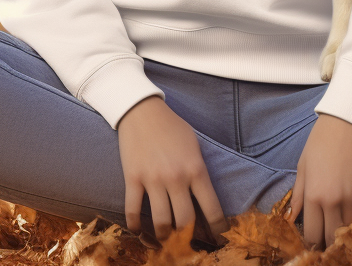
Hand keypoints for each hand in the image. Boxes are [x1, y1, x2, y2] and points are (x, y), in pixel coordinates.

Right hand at [116, 95, 227, 243]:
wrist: (142, 110)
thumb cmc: (172, 126)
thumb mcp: (194, 145)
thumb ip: (199, 170)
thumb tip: (204, 198)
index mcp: (196, 168)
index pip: (212, 208)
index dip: (218, 228)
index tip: (219, 236)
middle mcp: (176, 177)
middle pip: (185, 222)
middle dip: (188, 237)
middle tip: (187, 241)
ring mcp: (153, 179)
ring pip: (161, 223)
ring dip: (164, 237)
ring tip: (166, 239)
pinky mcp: (132, 178)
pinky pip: (133, 211)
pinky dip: (135, 227)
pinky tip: (139, 232)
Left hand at [288, 113, 351, 248]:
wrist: (346, 123)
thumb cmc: (320, 141)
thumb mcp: (303, 166)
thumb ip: (298, 195)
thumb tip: (291, 218)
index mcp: (313, 195)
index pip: (312, 235)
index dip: (312, 242)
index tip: (313, 241)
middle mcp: (332, 201)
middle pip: (331, 238)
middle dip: (327, 242)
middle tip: (325, 237)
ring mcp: (351, 199)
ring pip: (348, 231)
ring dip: (342, 232)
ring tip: (338, 227)